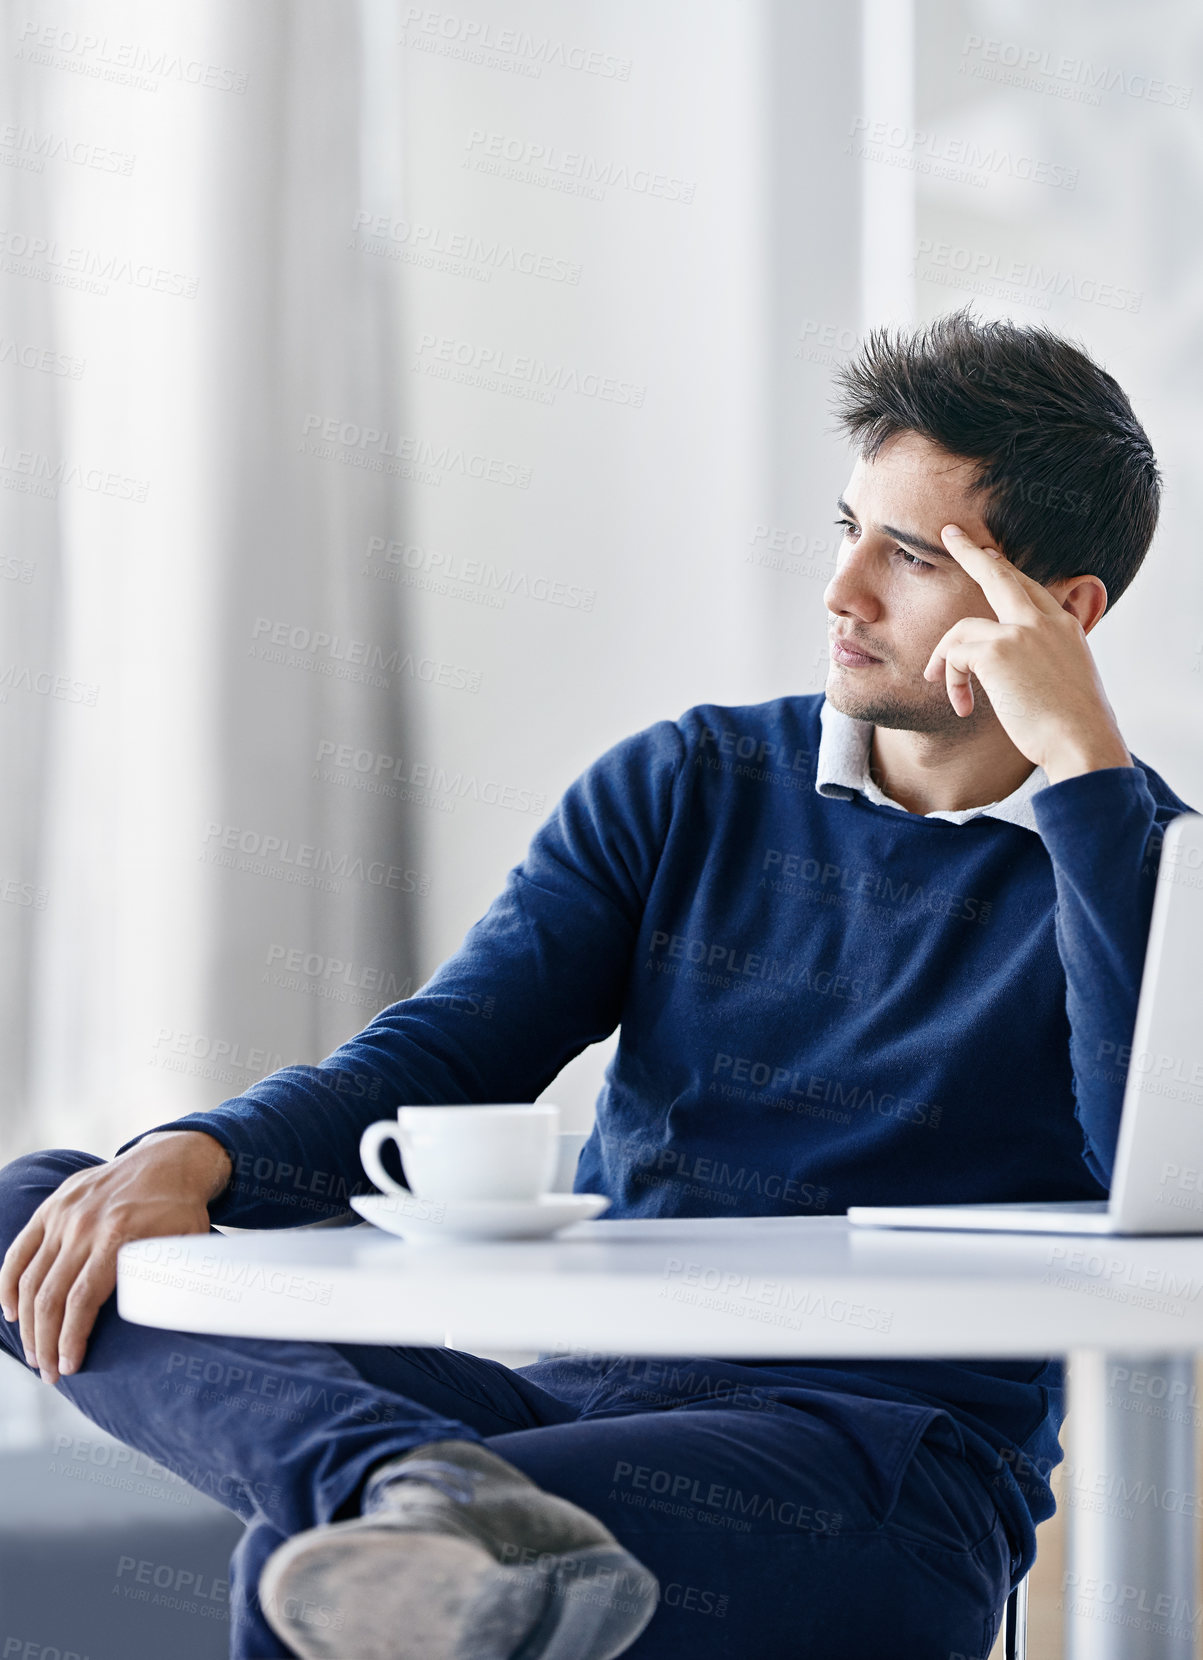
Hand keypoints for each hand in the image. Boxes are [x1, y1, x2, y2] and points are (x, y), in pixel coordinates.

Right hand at [0, 1131, 230, 1384]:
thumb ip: (177, 1276)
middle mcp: (84, 1223)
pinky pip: (19, 1250)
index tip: (71, 1367)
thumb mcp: (191, 1240)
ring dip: (28, 1323)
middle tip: (50, 1373)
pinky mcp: (52, 1206)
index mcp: (117, 1234)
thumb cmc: (183, 1207)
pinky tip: (12, 1313)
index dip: (71, 1338)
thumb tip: (177, 1321)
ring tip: (36, 1355)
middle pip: (51, 1295)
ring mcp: (63, 1213)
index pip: (81, 1299)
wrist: (171, 1158)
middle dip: (46, 1341)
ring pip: (31, 1278)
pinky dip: (9, 1284)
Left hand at [924, 524, 1131, 784]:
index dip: (1005, 570)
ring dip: (946, 659)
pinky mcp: (999, 651)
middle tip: (950, 533)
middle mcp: (1046, 621)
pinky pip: (956, 655)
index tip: (989, 554)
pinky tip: (961, 705)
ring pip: (962, 628)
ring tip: (938, 683)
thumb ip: (1042, 662)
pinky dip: (951, 680)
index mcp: (1065, 626)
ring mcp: (1022, 632)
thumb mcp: (1064, 682)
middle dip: (972, 552)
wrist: (1082, 742)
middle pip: (1001, 575)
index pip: (1030, 587)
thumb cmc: (1073, 727)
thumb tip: (1014, 669)